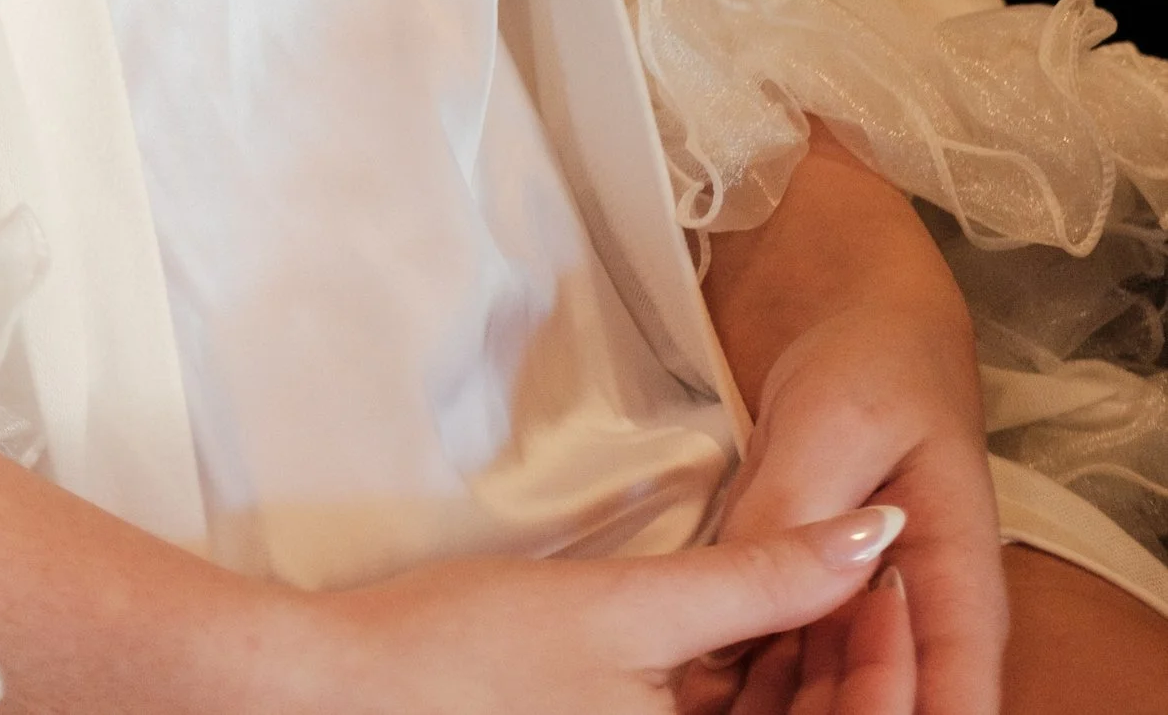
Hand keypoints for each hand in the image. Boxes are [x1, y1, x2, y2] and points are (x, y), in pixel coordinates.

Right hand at [313, 505, 911, 714]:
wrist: (343, 694)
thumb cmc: (468, 656)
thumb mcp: (628, 605)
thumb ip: (761, 578)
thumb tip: (876, 534)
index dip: (884, 657)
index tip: (877, 555)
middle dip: (847, 655)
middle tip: (847, 550)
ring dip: (799, 667)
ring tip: (800, 570)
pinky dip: (742, 684)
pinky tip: (739, 621)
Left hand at [700, 129, 1005, 714]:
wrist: (850, 313)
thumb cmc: (874, 354)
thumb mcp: (835, 421)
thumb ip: (795, 514)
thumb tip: (752, 599)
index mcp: (958, 589)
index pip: (955, 703)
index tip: (831, 711)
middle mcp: (917, 625)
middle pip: (882, 709)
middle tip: (722, 696)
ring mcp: (861, 620)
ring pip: (824, 701)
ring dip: (766, 703)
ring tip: (688, 688)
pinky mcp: (808, 604)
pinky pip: (779, 666)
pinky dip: (736, 675)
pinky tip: (682, 667)